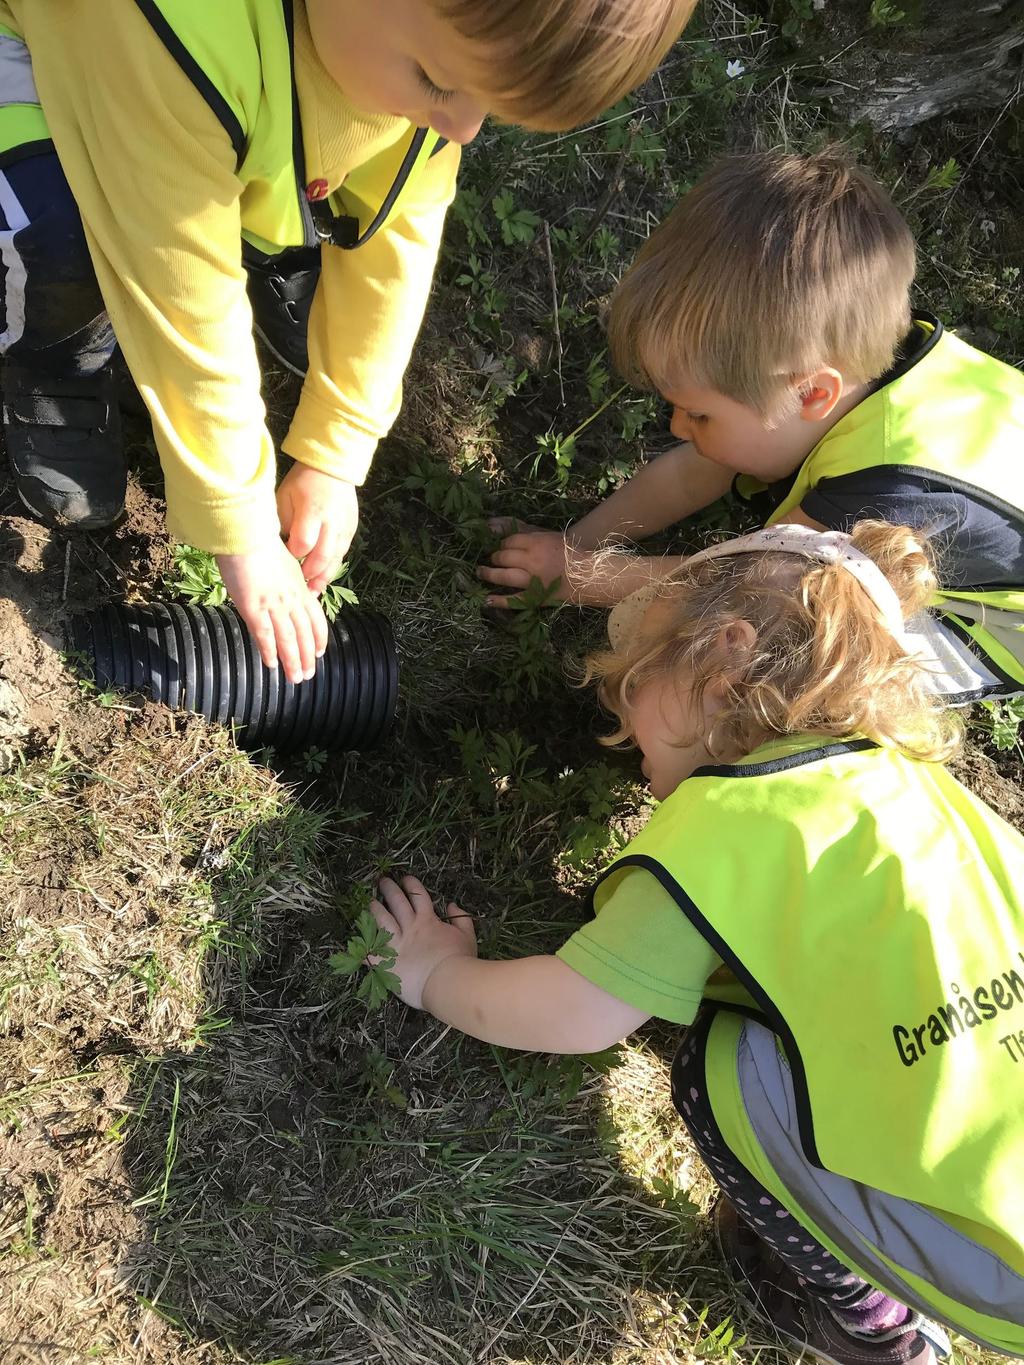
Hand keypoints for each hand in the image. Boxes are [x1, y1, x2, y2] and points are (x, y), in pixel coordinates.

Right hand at [217, 540, 327, 683]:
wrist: (244, 533)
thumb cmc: (259, 544)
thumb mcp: (284, 562)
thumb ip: (290, 581)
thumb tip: (294, 591)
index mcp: (300, 587)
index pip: (316, 619)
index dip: (318, 638)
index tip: (318, 653)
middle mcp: (291, 598)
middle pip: (305, 634)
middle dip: (307, 657)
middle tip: (307, 675)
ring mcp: (273, 604)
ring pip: (289, 639)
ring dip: (293, 661)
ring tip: (295, 678)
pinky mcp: (253, 606)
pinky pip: (265, 634)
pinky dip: (270, 651)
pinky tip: (272, 665)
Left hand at [277, 463, 358, 593]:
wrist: (333, 469)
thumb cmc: (303, 483)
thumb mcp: (285, 497)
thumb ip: (283, 523)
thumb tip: (282, 549)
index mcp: (312, 512)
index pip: (303, 543)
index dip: (293, 556)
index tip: (284, 563)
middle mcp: (331, 523)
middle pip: (322, 557)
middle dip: (309, 574)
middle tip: (298, 588)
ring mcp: (344, 528)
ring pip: (335, 560)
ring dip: (323, 577)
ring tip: (312, 591)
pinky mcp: (351, 531)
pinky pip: (342, 555)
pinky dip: (332, 568)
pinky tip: (322, 578)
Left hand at [368, 875, 476, 1009]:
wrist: (446, 981)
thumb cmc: (459, 960)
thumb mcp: (467, 936)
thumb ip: (461, 919)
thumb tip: (452, 904)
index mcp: (427, 921)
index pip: (418, 897)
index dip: (411, 886)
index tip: (406, 879)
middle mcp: (409, 928)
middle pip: (397, 903)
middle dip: (389, 889)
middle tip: (383, 881)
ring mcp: (396, 943)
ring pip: (381, 920)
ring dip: (375, 910)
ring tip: (370, 903)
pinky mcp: (386, 961)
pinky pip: (370, 951)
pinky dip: (362, 946)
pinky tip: (355, 942)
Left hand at [477, 518, 586, 607]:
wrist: (590, 575)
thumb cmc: (572, 552)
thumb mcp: (550, 536)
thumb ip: (526, 532)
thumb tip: (495, 524)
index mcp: (537, 543)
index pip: (509, 541)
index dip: (502, 544)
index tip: (500, 546)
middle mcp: (532, 560)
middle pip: (503, 557)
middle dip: (495, 557)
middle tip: (492, 558)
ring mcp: (532, 580)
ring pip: (503, 576)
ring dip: (489, 574)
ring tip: (480, 572)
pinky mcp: (536, 597)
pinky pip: (514, 600)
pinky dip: (499, 601)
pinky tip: (486, 600)